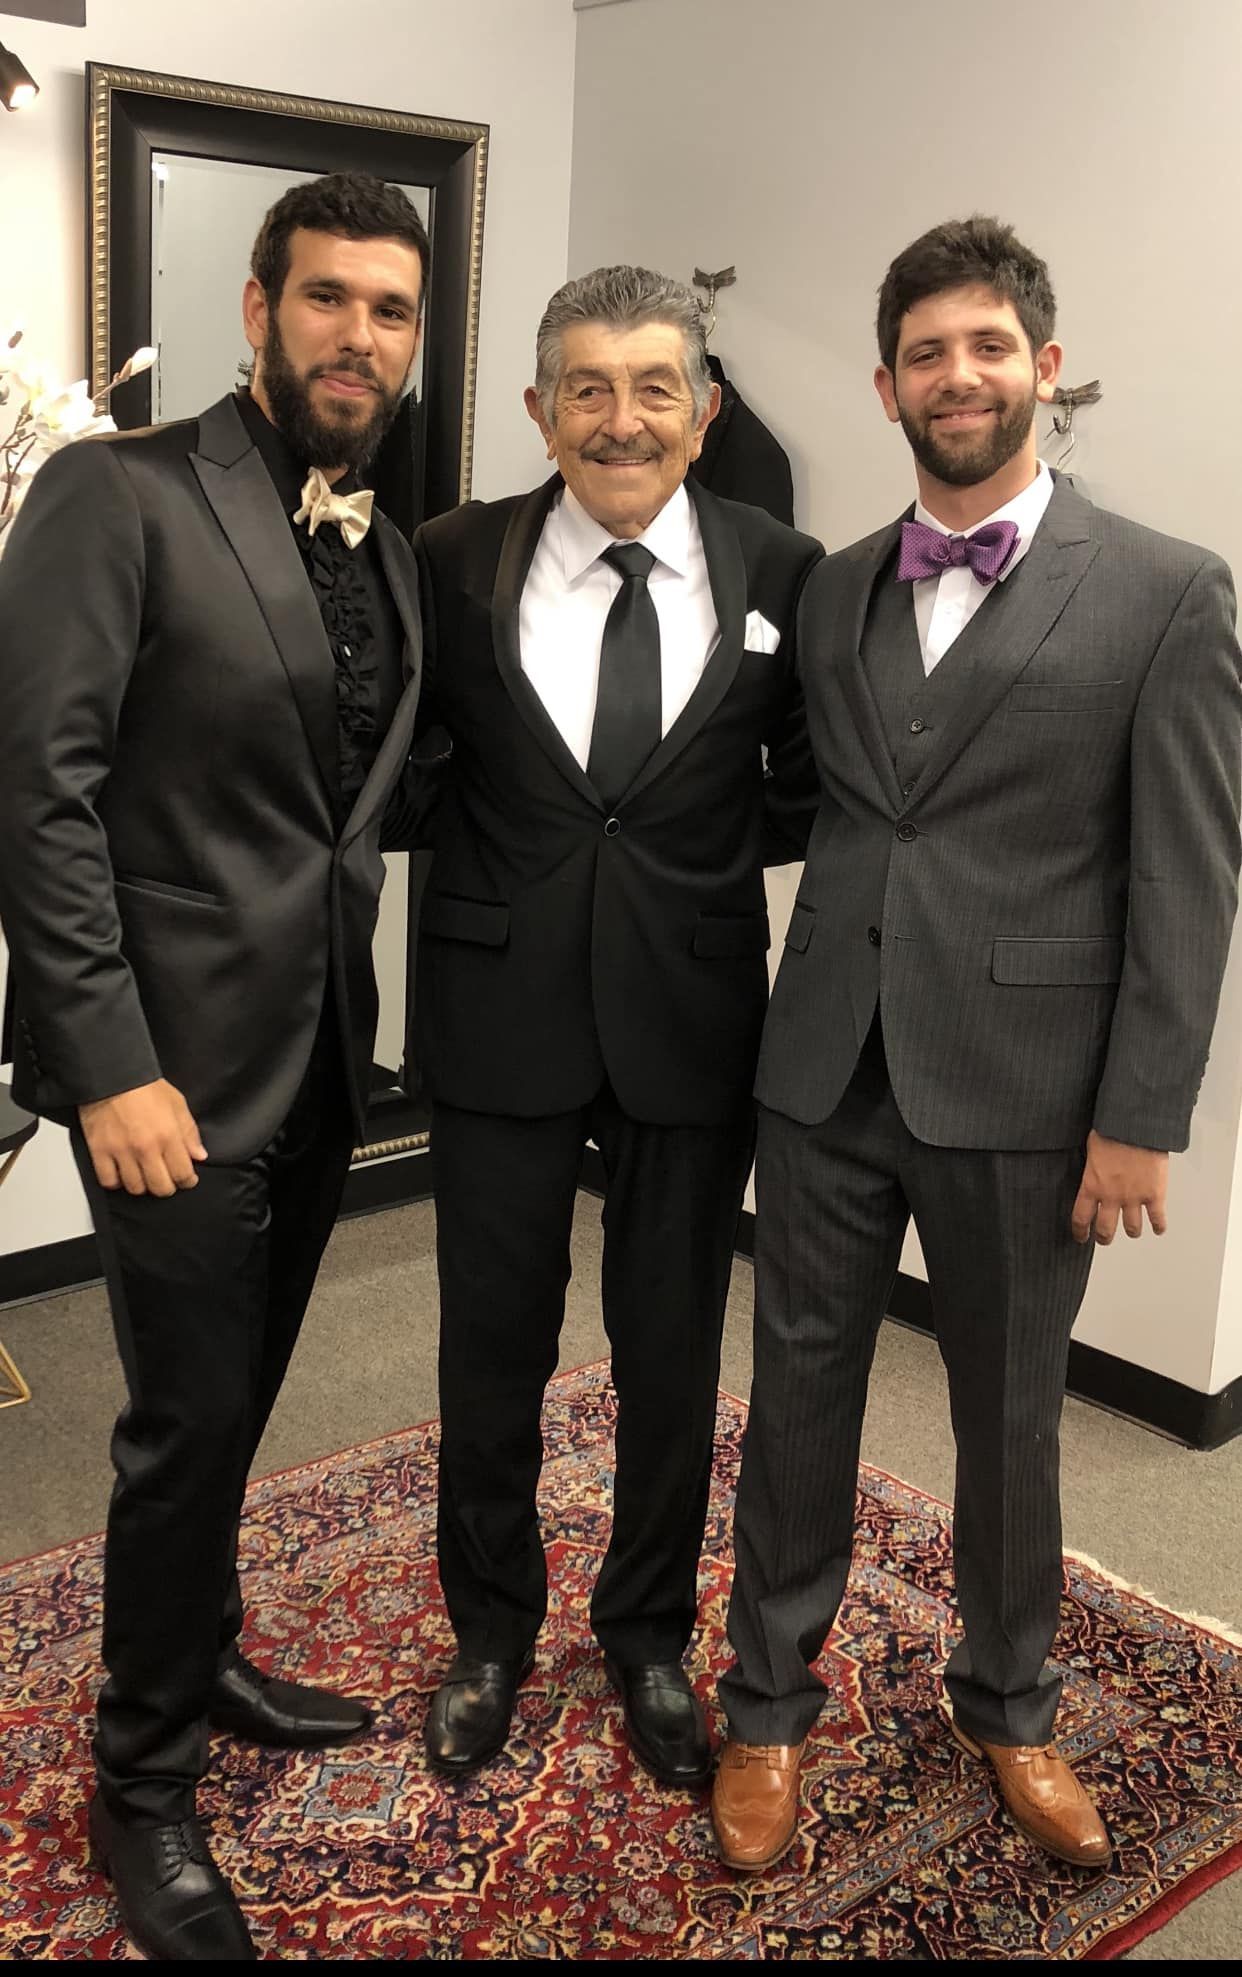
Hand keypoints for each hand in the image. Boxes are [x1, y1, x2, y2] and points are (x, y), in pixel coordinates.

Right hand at [79, 1080, 207, 1196]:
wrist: (111, 1075)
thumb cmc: (144, 1086)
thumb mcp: (177, 1103)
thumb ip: (190, 1132)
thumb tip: (199, 1156)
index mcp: (168, 1136)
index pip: (182, 1174)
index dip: (187, 1181)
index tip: (187, 1179)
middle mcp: (146, 1148)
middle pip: (160, 1188)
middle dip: (167, 1186)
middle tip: (166, 1178)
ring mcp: (121, 1152)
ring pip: (135, 1188)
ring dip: (142, 1185)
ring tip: (144, 1175)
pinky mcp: (99, 1151)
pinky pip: (109, 1181)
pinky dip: (116, 1182)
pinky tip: (121, 1173)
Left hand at [1071, 1130, 1167, 1244]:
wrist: (1136, 1126)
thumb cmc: (1112, 1130)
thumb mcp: (1090, 1150)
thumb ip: (1091, 1169)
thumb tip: (1091, 1173)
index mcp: (1092, 1186)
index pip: (1081, 1218)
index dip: (1081, 1232)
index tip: (1082, 1237)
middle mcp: (1111, 1197)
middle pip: (1105, 1230)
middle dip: (1104, 1238)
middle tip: (1105, 1238)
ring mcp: (1134, 1198)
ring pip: (1132, 1229)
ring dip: (1132, 1231)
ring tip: (1132, 1230)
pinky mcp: (1155, 1195)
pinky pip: (1158, 1219)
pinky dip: (1159, 1226)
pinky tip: (1158, 1228)